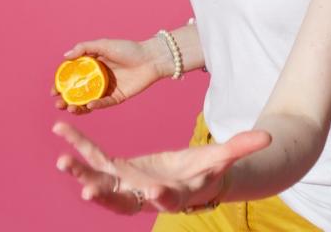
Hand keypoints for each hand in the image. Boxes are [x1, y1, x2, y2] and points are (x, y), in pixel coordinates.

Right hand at [52, 38, 161, 114]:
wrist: (151, 58)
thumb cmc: (128, 49)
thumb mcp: (104, 45)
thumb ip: (84, 48)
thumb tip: (65, 56)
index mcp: (93, 67)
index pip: (73, 78)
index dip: (62, 84)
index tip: (53, 91)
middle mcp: (98, 79)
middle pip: (78, 92)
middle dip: (66, 99)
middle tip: (58, 103)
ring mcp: (107, 89)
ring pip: (88, 101)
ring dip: (78, 106)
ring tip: (69, 108)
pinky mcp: (118, 97)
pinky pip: (104, 103)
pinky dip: (96, 106)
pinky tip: (88, 105)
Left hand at [52, 120, 270, 213]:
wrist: (186, 180)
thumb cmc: (205, 171)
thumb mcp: (222, 158)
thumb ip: (240, 147)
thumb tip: (268, 136)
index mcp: (173, 194)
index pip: (166, 199)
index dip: (161, 197)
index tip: (154, 191)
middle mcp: (144, 194)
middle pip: (123, 200)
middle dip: (105, 196)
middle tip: (87, 192)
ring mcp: (127, 183)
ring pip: (101, 182)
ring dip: (81, 174)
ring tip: (62, 162)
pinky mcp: (116, 169)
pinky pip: (94, 158)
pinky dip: (78, 146)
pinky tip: (62, 131)